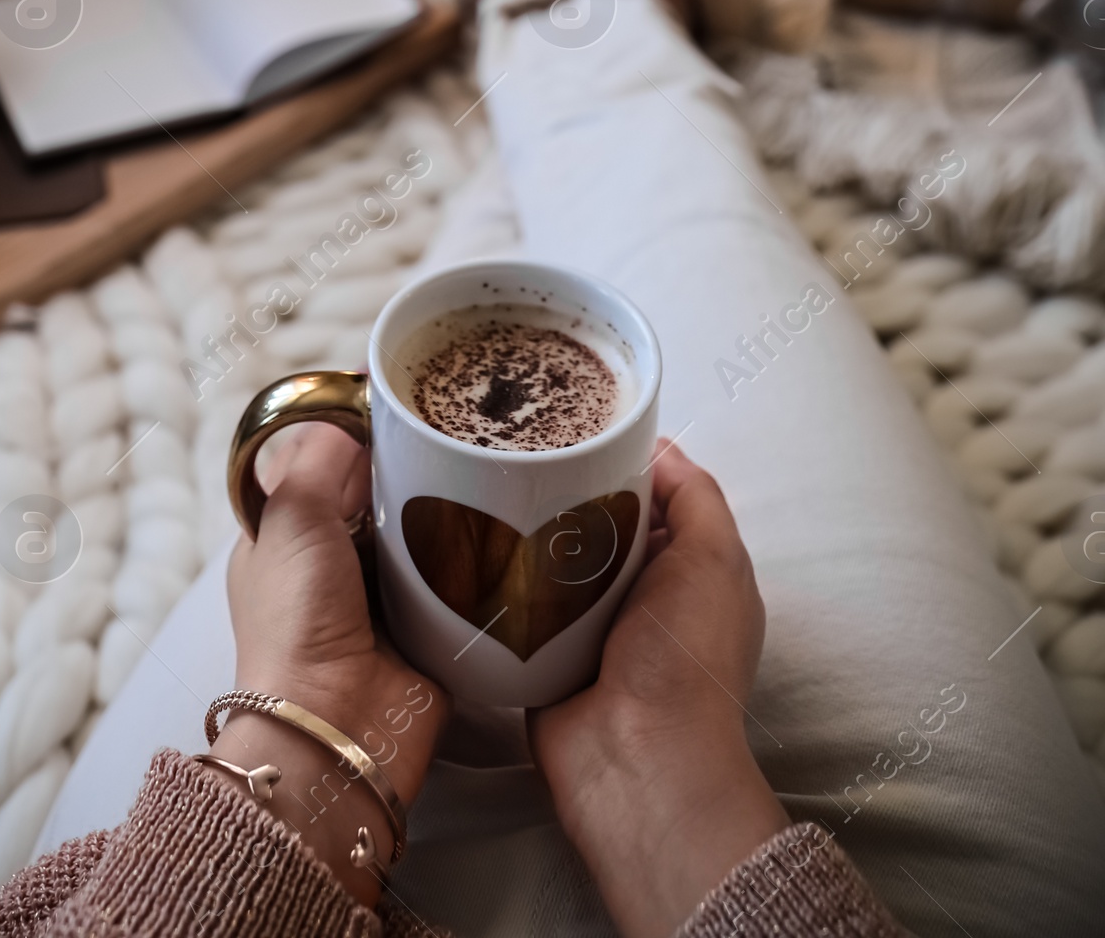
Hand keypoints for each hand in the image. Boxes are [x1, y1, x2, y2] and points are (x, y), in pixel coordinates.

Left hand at [225, 423, 447, 904]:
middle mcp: (334, 563)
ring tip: (489, 458)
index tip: (401, 395)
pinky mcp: (430, 626)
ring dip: (448, 504)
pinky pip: (459, 574)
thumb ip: (318, 457)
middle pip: (378, 491)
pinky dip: (476, 552)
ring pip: (422, 527)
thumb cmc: (297, 624)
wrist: (340, 728)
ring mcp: (383, 597)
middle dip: (411, 463)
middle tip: (459, 421)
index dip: (355, 429)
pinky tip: (504, 515)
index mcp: (286, 535)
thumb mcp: (292, 518)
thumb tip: (351, 412)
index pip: (322, 462)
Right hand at [529, 444, 787, 937]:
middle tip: (517, 447)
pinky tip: (467, 537)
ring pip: (553, 556)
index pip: (654, 495)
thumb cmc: (685, 656)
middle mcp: (639, 594)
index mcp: (688, 570)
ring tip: (481, 481)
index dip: (621, 458)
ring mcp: (587, 625)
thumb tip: (656, 447)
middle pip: (597, 520)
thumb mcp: (716, 560)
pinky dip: (499, 577)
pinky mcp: (539, 650)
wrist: (635, 761)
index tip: (576, 422)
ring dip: (527, 531)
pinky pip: (516, 600)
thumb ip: (696, 497)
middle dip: (567, 488)